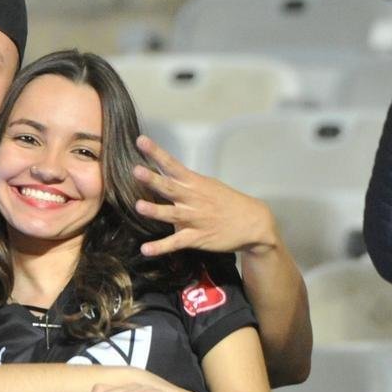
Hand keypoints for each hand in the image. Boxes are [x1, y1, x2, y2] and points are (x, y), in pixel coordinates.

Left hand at [132, 135, 279, 257]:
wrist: (255, 222)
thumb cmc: (227, 202)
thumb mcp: (207, 186)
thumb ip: (183, 184)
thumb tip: (159, 178)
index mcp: (195, 183)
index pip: (172, 164)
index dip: (156, 153)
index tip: (141, 141)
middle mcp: (193, 199)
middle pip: (170, 187)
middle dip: (153, 179)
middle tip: (136, 171)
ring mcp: (195, 219)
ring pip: (172, 214)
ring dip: (156, 211)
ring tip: (139, 206)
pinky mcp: (197, 238)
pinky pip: (177, 242)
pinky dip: (161, 247)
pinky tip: (146, 250)